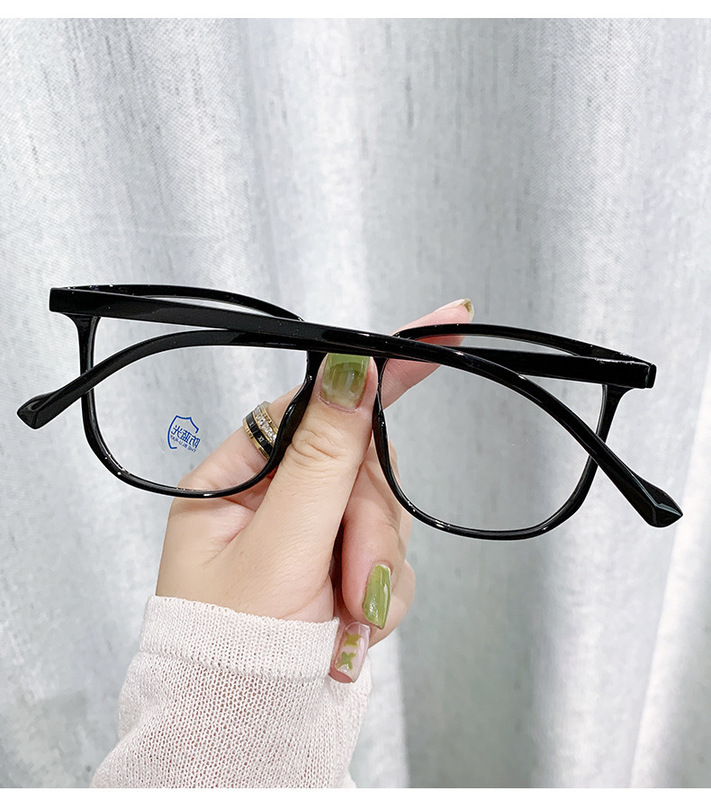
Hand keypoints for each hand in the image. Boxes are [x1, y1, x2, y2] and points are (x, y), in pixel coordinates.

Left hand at [156, 299, 472, 680]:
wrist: (244, 740)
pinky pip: (392, 555)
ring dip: (375, 567)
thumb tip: (349, 371)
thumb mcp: (279, 550)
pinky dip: (384, 593)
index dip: (378, 367)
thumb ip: (322, 461)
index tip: (443, 327)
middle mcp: (277, 496)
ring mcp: (313, 530)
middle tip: (353, 578)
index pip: (317, 399)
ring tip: (344, 616)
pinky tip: (352, 626)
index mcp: (240, 477)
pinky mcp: (342, 562)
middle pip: (362, 464)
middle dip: (368, 525)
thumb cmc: (227, 653)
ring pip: (385, 511)